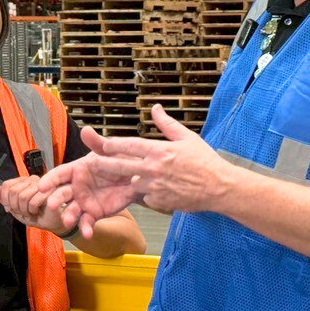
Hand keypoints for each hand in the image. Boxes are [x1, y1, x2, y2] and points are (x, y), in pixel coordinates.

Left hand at [0, 175, 71, 234]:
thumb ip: (3, 198)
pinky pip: (33, 201)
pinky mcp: (50, 191)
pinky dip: (32, 211)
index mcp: (23, 181)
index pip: (6, 186)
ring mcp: (42, 184)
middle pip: (13, 191)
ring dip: (25, 210)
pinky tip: (37, 212)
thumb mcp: (15, 209)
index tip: (13, 208)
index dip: (6, 200)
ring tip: (31, 212)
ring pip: (22, 196)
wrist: (53, 223)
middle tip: (24, 212)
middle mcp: (32, 179)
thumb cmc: (36, 215)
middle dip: (16, 207)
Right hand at [33, 141, 141, 240]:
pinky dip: (86, 227)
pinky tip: (87, 233)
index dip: (50, 179)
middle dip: (55, 199)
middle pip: (62, 194)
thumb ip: (97, 143)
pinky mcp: (94, 213)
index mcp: (76, 170)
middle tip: (51, 205)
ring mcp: (84, 201)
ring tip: (68, 221)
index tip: (42, 185)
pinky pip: (88, 221)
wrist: (136, 177)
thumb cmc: (119, 160)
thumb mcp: (109, 150)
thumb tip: (86, 129)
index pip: (59, 174)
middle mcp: (76, 187)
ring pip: (71, 210)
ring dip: (68, 216)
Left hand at [39, 108, 226, 236]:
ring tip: (123, 180)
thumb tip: (155, 108)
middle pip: (121, 166)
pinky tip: (154, 192)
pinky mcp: (159, 202)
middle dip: (104, 164)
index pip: (129, 145)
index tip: (98, 142)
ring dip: (129, 181)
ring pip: (132, 183)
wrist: (219, 187)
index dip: (111, 144)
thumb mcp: (187, 137)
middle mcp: (154, 169)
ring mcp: (155, 187)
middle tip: (90, 163)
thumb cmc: (205, 161)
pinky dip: (146, 194)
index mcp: (159, 150)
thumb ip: (166, 124)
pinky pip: (145, 198)